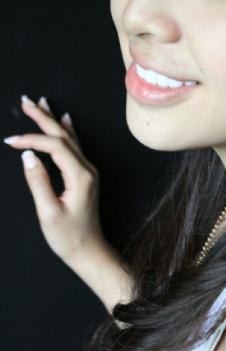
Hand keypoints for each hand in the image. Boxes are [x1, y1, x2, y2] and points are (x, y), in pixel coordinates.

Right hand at [4, 95, 105, 265]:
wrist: (89, 251)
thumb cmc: (68, 237)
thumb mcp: (48, 213)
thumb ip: (38, 182)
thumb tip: (27, 156)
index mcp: (80, 176)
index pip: (54, 147)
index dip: (32, 140)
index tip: (11, 141)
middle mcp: (87, 169)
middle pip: (63, 135)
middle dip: (43, 117)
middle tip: (25, 100)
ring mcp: (88, 171)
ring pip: (69, 138)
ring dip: (53, 119)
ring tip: (40, 103)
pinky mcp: (85, 175)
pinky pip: (75, 145)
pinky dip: (66, 130)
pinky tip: (65, 119)